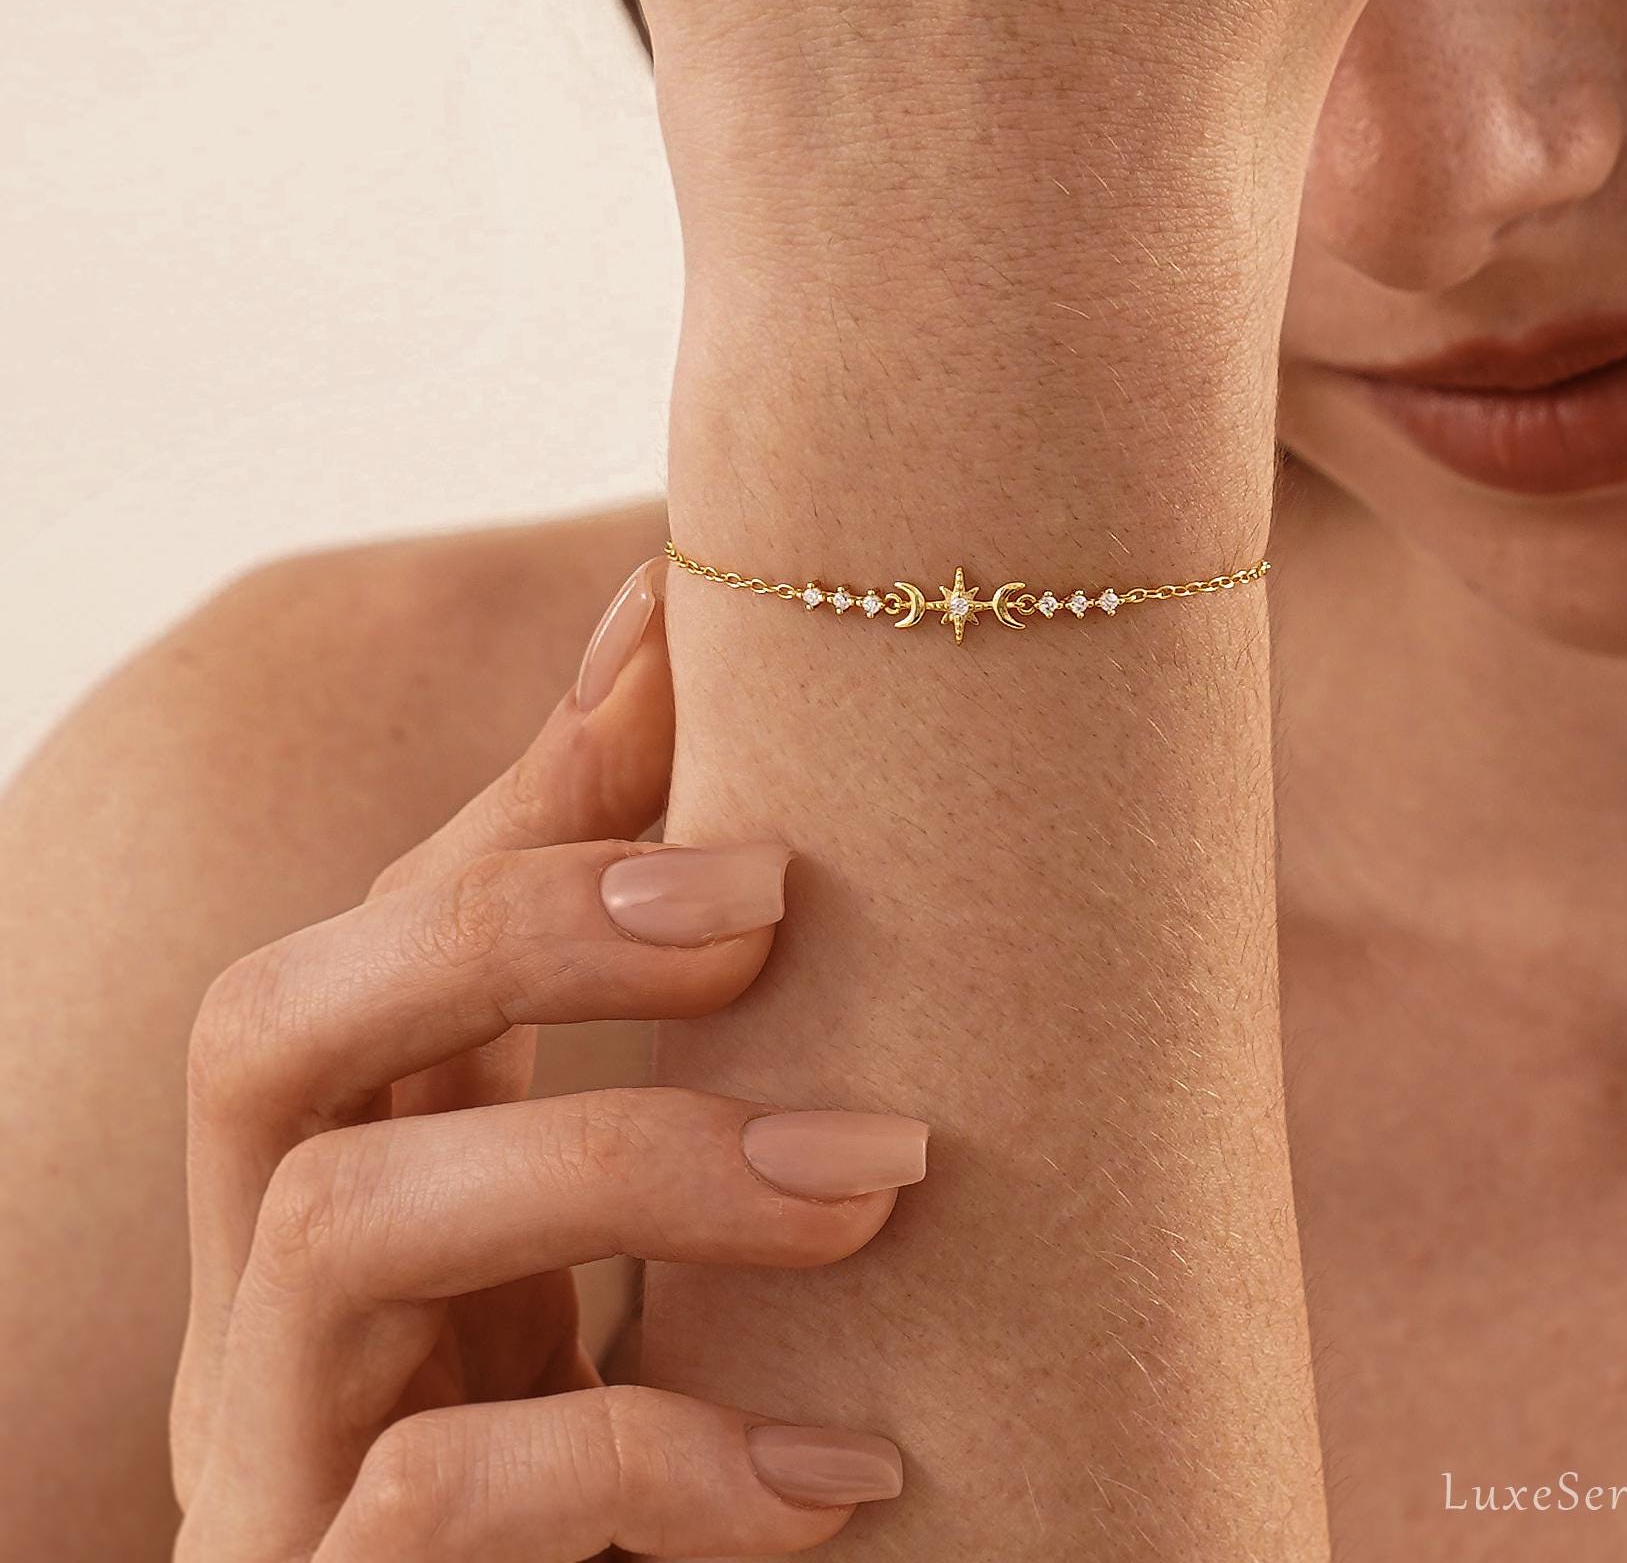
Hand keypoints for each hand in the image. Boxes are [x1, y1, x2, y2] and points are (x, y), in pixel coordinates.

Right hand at [169, 562, 927, 1559]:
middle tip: (770, 894)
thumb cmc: (616, 1475)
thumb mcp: (637, 1250)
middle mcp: (270, 1300)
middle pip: (271, 1024)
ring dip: (629, 1160)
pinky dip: (651, 1459)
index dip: (530, 782)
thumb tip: (786, 805)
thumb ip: (686, 1057)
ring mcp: (272, 1459)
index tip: (682, 630)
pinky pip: (430, 1501)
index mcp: (355, 1178)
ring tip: (877, 1175)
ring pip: (338, 1225)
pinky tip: (847, 1474)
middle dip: (518, 919)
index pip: (385, 921)